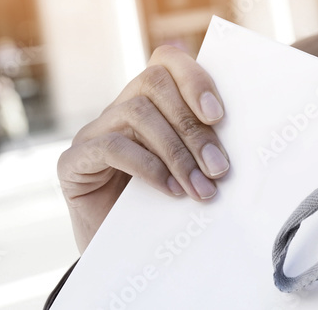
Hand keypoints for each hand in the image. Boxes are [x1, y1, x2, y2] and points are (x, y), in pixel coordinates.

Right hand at [57, 45, 228, 252]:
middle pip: (153, 83)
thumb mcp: (191, 168)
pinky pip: (111, 146)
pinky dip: (147, 166)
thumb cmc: (163, 207)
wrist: (123, 256)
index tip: (219, 116)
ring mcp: (92, 132)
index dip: (194, 79)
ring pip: (136, 112)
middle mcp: (118, 108)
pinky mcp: (72, 161)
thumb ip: (206, 142)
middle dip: (192, 126)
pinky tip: (169, 190)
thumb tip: (244, 136)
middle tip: (219, 168)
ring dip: (176, 151)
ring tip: (200, 187)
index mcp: (149, 101)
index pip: (167, 60)